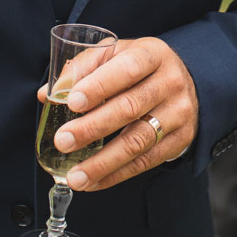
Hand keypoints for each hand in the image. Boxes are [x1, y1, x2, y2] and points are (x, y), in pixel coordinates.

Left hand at [38, 36, 197, 191]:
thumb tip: (48, 94)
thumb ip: (83, 69)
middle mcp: (170, 82)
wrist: (187, 84)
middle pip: (131, 107)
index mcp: (153, 54)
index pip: (128, 68)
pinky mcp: (180, 139)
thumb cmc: (140, 69)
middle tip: (63, 141)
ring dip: (103, 162)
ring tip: (75, 176)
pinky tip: (93, 182)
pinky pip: (146, 161)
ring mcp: (178, 112)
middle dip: (93, 127)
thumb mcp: (117, 55)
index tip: (72, 103)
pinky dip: (116, 174)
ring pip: (138, 140)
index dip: (99, 86)